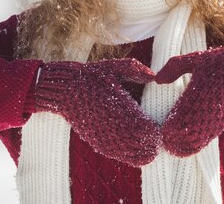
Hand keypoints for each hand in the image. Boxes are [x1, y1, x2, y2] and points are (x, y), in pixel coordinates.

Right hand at [35, 59, 160, 166]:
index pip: (144, 128)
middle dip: (151, 144)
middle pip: (138, 144)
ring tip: (150, 150)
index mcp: (119, 105)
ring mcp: (102, 133)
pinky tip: (134, 153)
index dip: (155, 133)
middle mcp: (112, 123)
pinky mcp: (94, 139)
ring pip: (127, 153)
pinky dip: (126, 156)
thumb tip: (153, 76)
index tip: (159, 128)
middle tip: (157, 140)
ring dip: (141, 153)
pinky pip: (113, 153)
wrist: (64, 88)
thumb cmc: (91, 76)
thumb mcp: (113, 68)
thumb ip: (134, 70)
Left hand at [155, 39, 223, 156]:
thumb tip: (157, 80)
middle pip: (184, 139)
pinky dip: (195, 143)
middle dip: (172, 140)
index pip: (176, 125)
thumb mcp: (195, 59)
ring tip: (172, 140)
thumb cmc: (219, 61)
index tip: (159, 128)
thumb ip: (174, 68)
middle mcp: (206, 111)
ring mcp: (215, 119)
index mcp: (197, 96)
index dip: (166, 131)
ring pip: (196, 143)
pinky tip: (187, 138)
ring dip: (183, 144)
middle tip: (163, 136)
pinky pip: (207, 139)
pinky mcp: (223, 121)